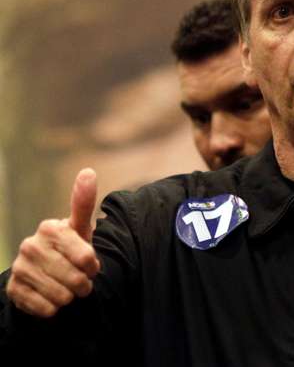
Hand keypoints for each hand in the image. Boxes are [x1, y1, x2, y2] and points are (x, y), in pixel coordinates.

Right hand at [6, 168, 100, 316]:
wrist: (44, 274)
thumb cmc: (69, 248)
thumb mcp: (80, 228)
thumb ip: (83, 203)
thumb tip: (88, 171)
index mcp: (50, 228)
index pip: (87, 257)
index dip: (94, 267)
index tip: (91, 265)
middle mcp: (30, 245)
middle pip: (76, 279)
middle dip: (84, 284)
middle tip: (81, 281)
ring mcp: (20, 268)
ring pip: (61, 296)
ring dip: (70, 297)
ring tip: (68, 289)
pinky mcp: (13, 290)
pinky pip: (46, 309)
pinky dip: (54, 309)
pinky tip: (51, 299)